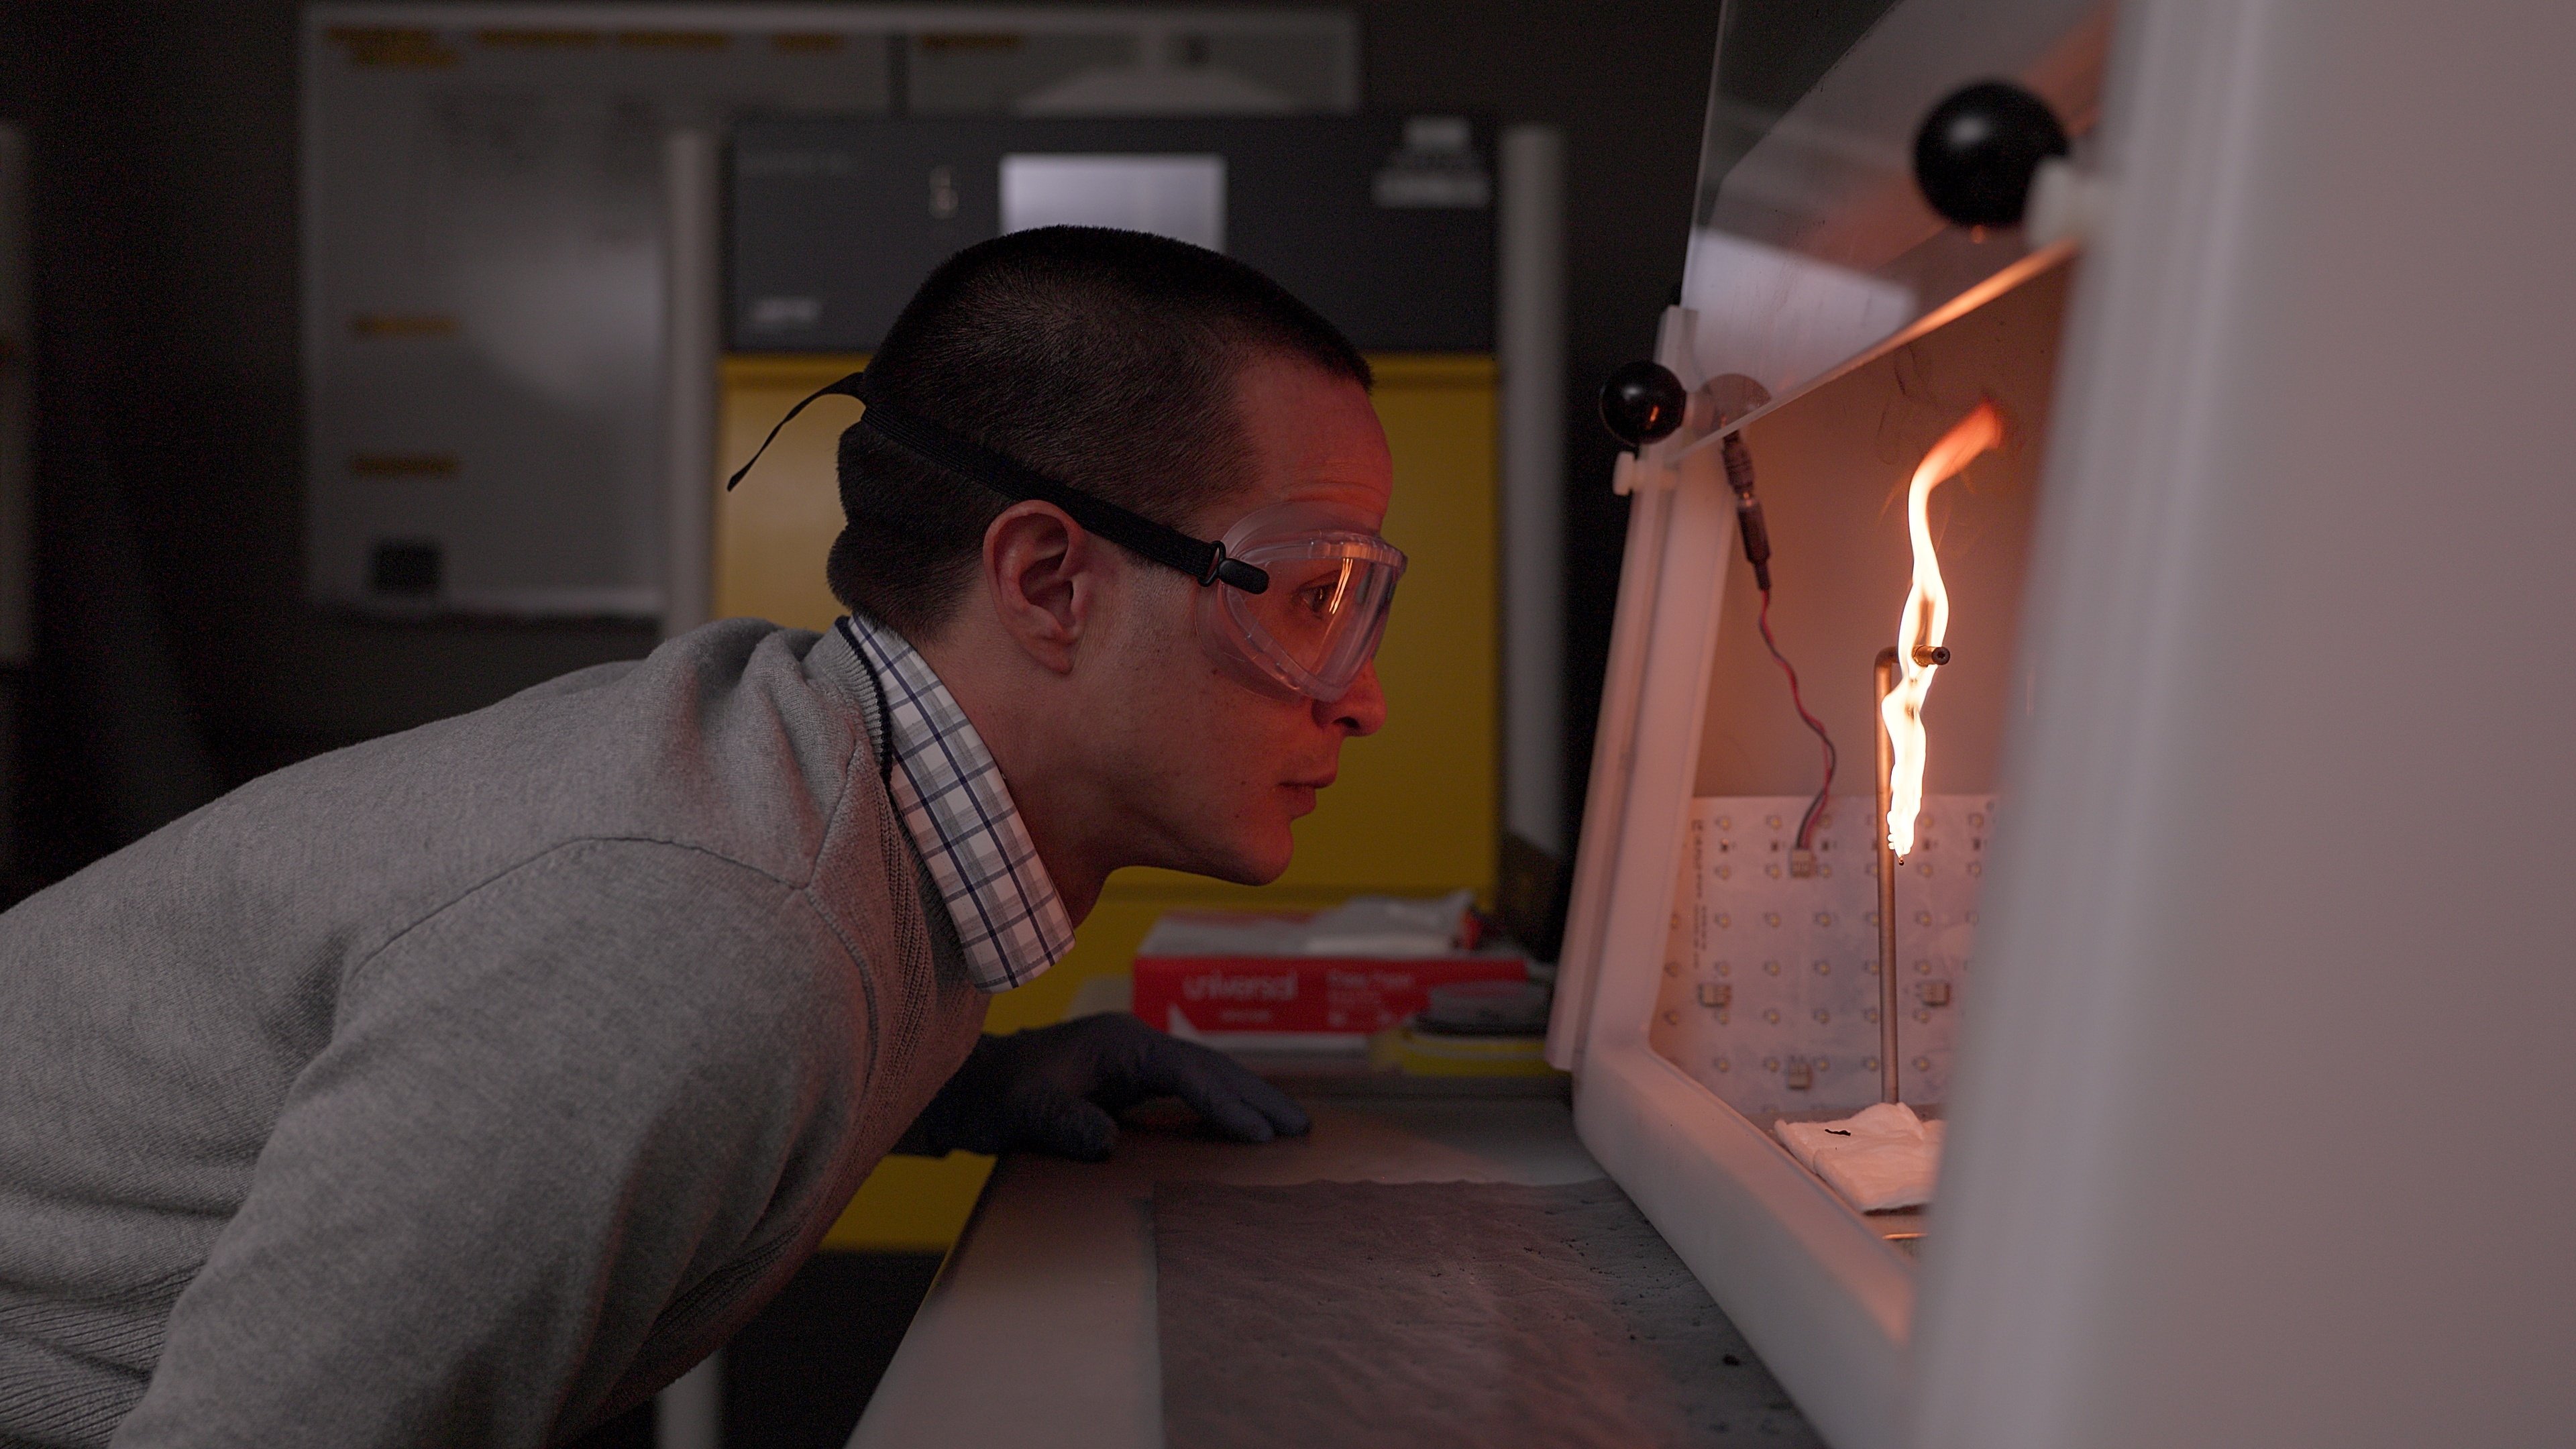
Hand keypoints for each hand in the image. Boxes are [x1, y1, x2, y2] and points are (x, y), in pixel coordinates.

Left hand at [901, 1014, 1310, 1161]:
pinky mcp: (1133, 1078)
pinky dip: (1222, 1104)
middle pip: (1210, 1066)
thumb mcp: (1022, 1113)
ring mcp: (1136, 1059)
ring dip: (1247, 1098)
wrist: (973, 1088)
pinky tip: (1246, 1126)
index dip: (1226, 1102)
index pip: (1187, 1071)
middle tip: (1301, 1129)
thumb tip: (1108, 1141)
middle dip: (1256, 1096)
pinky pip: (1190, 1089)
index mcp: (1119, 1043)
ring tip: (1290, 1128)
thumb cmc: (997, 1098)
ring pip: (1206, 1074)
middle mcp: (1135, 1044)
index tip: (1260, 1133)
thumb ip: (1062, 1123)